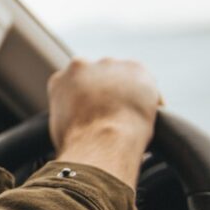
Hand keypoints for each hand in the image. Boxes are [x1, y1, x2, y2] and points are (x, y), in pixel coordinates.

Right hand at [47, 58, 160, 188]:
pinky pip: (145, 80)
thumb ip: (69, 114)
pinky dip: (150, 96)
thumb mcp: (61, 128)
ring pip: (121, 76)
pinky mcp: (135, 68)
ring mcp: (109, 65)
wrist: (102, 140)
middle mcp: (81, 66)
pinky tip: (147, 115)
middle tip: (113, 113)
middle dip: (106, 91)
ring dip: (127, 91)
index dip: (86, 98)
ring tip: (132, 116)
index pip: (74, 83)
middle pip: (97, 75)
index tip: (94, 110)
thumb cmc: (80, 143)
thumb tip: (78, 125)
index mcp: (60, 80)